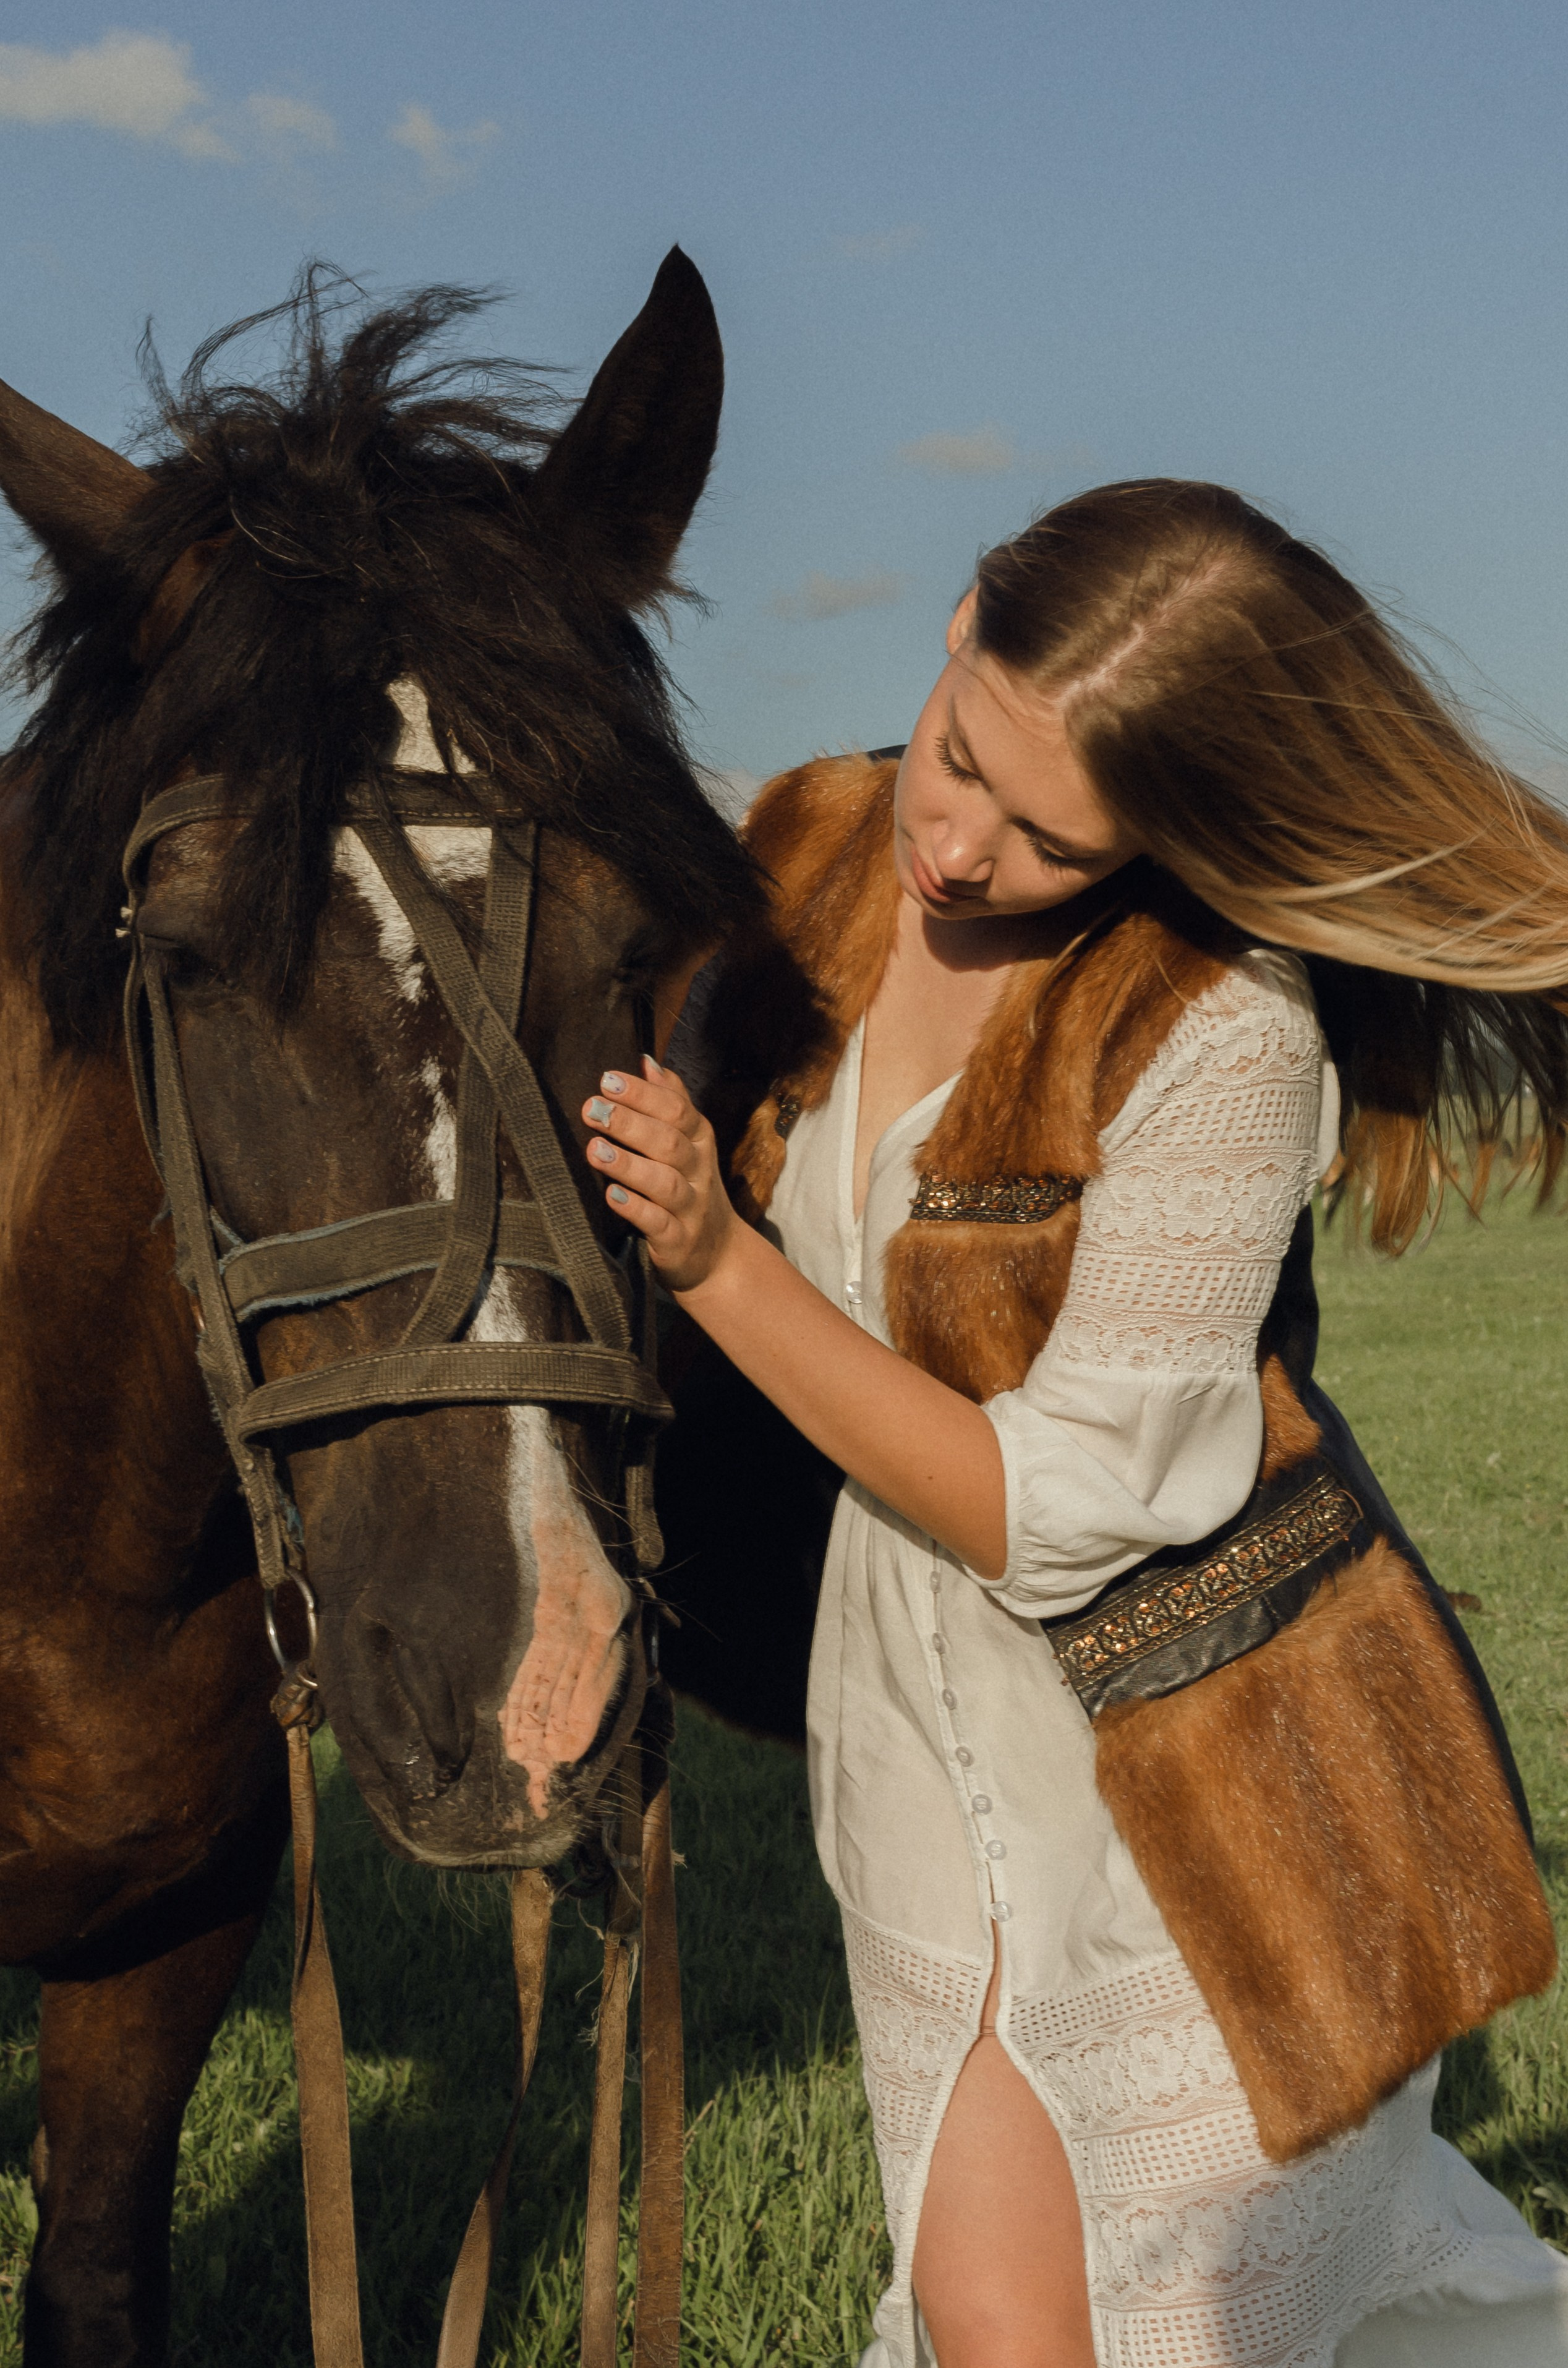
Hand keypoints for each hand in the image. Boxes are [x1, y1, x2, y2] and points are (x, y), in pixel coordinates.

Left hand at [581, 1055, 739, 1293]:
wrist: (718, 1253)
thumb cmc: (690, 1187)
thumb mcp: (689, 1143)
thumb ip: (671, 1102)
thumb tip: (646, 1061)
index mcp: (698, 1141)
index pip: (676, 1111)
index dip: (643, 1094)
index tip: (607, 1079)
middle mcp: (698, 1171)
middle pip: (669, 1142)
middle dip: (630, 1124)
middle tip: (592, 1109)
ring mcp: (691, 1208)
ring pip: (665, 1183)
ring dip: (629, 1165)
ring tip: (595, 1150)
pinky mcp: (678, 1241)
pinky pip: (658, 1224)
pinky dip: (636, 1209)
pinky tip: (612, 1196)